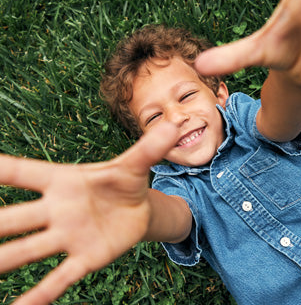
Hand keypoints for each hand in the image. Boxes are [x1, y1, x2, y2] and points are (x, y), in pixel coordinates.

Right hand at [0, 122, 177, 304]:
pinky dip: (38, 297)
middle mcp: (58, 209)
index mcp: (65, 181)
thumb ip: (150, 147)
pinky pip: (57, 279)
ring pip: (27, 250)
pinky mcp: (85, 258)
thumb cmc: (124, 182)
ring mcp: (69, 236)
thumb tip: (173, 124)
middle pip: (16, 218)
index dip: (0, 171)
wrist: (137, 210)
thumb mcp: (136, 164)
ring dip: (3, 261)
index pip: (24, 173)